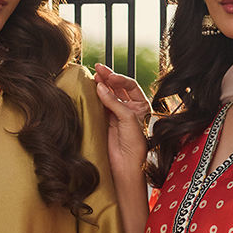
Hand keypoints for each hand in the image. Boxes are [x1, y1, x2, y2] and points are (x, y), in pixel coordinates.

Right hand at [94, 62, 150, 182]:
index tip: (109, 76)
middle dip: (108, 77)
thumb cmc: (135, 143)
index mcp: (142, 105)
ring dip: (101, 85)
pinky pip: (100, 105)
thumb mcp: (128, 118)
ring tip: (93, 76)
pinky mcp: (106, 121)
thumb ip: (114, 101)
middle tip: (98, 68)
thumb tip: (100, 86)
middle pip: (118, 87)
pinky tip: (91, 89)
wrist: (126, 164)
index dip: (119, 78)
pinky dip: (95, 96)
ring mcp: (117, 114)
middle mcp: (130, 108)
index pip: (130, 85)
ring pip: (108, 94)